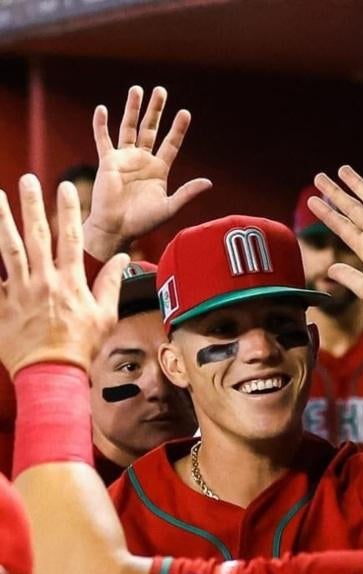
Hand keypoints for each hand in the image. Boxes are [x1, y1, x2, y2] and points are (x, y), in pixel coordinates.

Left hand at [0, 175, 126, 373]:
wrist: (51, 374)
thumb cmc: (80, 348)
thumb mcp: (105, 318)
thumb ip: (110, 285)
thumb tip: (121, 260)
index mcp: (70, 282)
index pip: (70, 238)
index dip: (68, 210)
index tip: (66, 186)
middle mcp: (44, 281)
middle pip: (37, 235)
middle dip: (32, 205)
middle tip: (27, 180)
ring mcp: (20, 291)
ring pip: (9, 248)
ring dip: (3, 220)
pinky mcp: (2, 303)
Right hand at [82, 85, 210, 260]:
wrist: (117, 228)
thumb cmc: (143, 222)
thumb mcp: (169, 207)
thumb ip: (187, 193)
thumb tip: (208, 182)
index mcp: (159, 170)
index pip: (171, 144)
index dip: (178, 129)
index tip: (185, 113)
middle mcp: (143, 160)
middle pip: (150, 129)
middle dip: (156, 110)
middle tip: (161, 90)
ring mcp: (125, 158)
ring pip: (129, 127)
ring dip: (133, 109)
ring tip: (137, 89)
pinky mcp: (107, 161)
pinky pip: (103, 139)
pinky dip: (101, 124)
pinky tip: (102, 109)